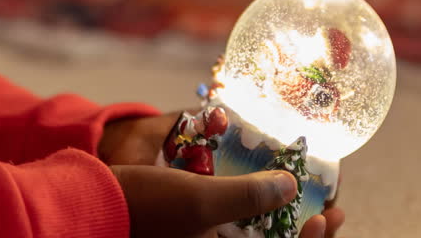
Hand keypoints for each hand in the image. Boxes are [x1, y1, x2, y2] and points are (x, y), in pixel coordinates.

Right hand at [103, 111, 347, 236]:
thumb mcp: (198, 199)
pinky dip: (253, 214)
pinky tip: (262, 189)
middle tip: (330, 208)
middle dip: (303, 230)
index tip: (330, 214)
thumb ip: (248, 196)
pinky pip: (234, 229)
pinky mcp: (191, 234)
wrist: (89, 208)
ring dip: (281, 221)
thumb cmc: (143, 207)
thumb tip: (290, 188)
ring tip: (302, 195)